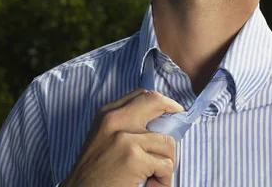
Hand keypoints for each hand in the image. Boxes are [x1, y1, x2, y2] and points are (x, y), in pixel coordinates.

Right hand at [62, 88, 183, 186]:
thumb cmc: (93, 171)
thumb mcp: (102, 137)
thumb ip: (123, 124)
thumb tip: (155, 120)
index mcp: (107, 113)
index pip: (141, 94)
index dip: (159, 101)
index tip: (170, 109)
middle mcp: (115, 120)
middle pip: (156, 101)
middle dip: (172, 111)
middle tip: (179, 122)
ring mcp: (125, 137)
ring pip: (167, 142)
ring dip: (167, 162)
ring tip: (158, 175)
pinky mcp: (133, 158)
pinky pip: (165, 165)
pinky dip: (164, 178)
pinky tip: (153, 184)